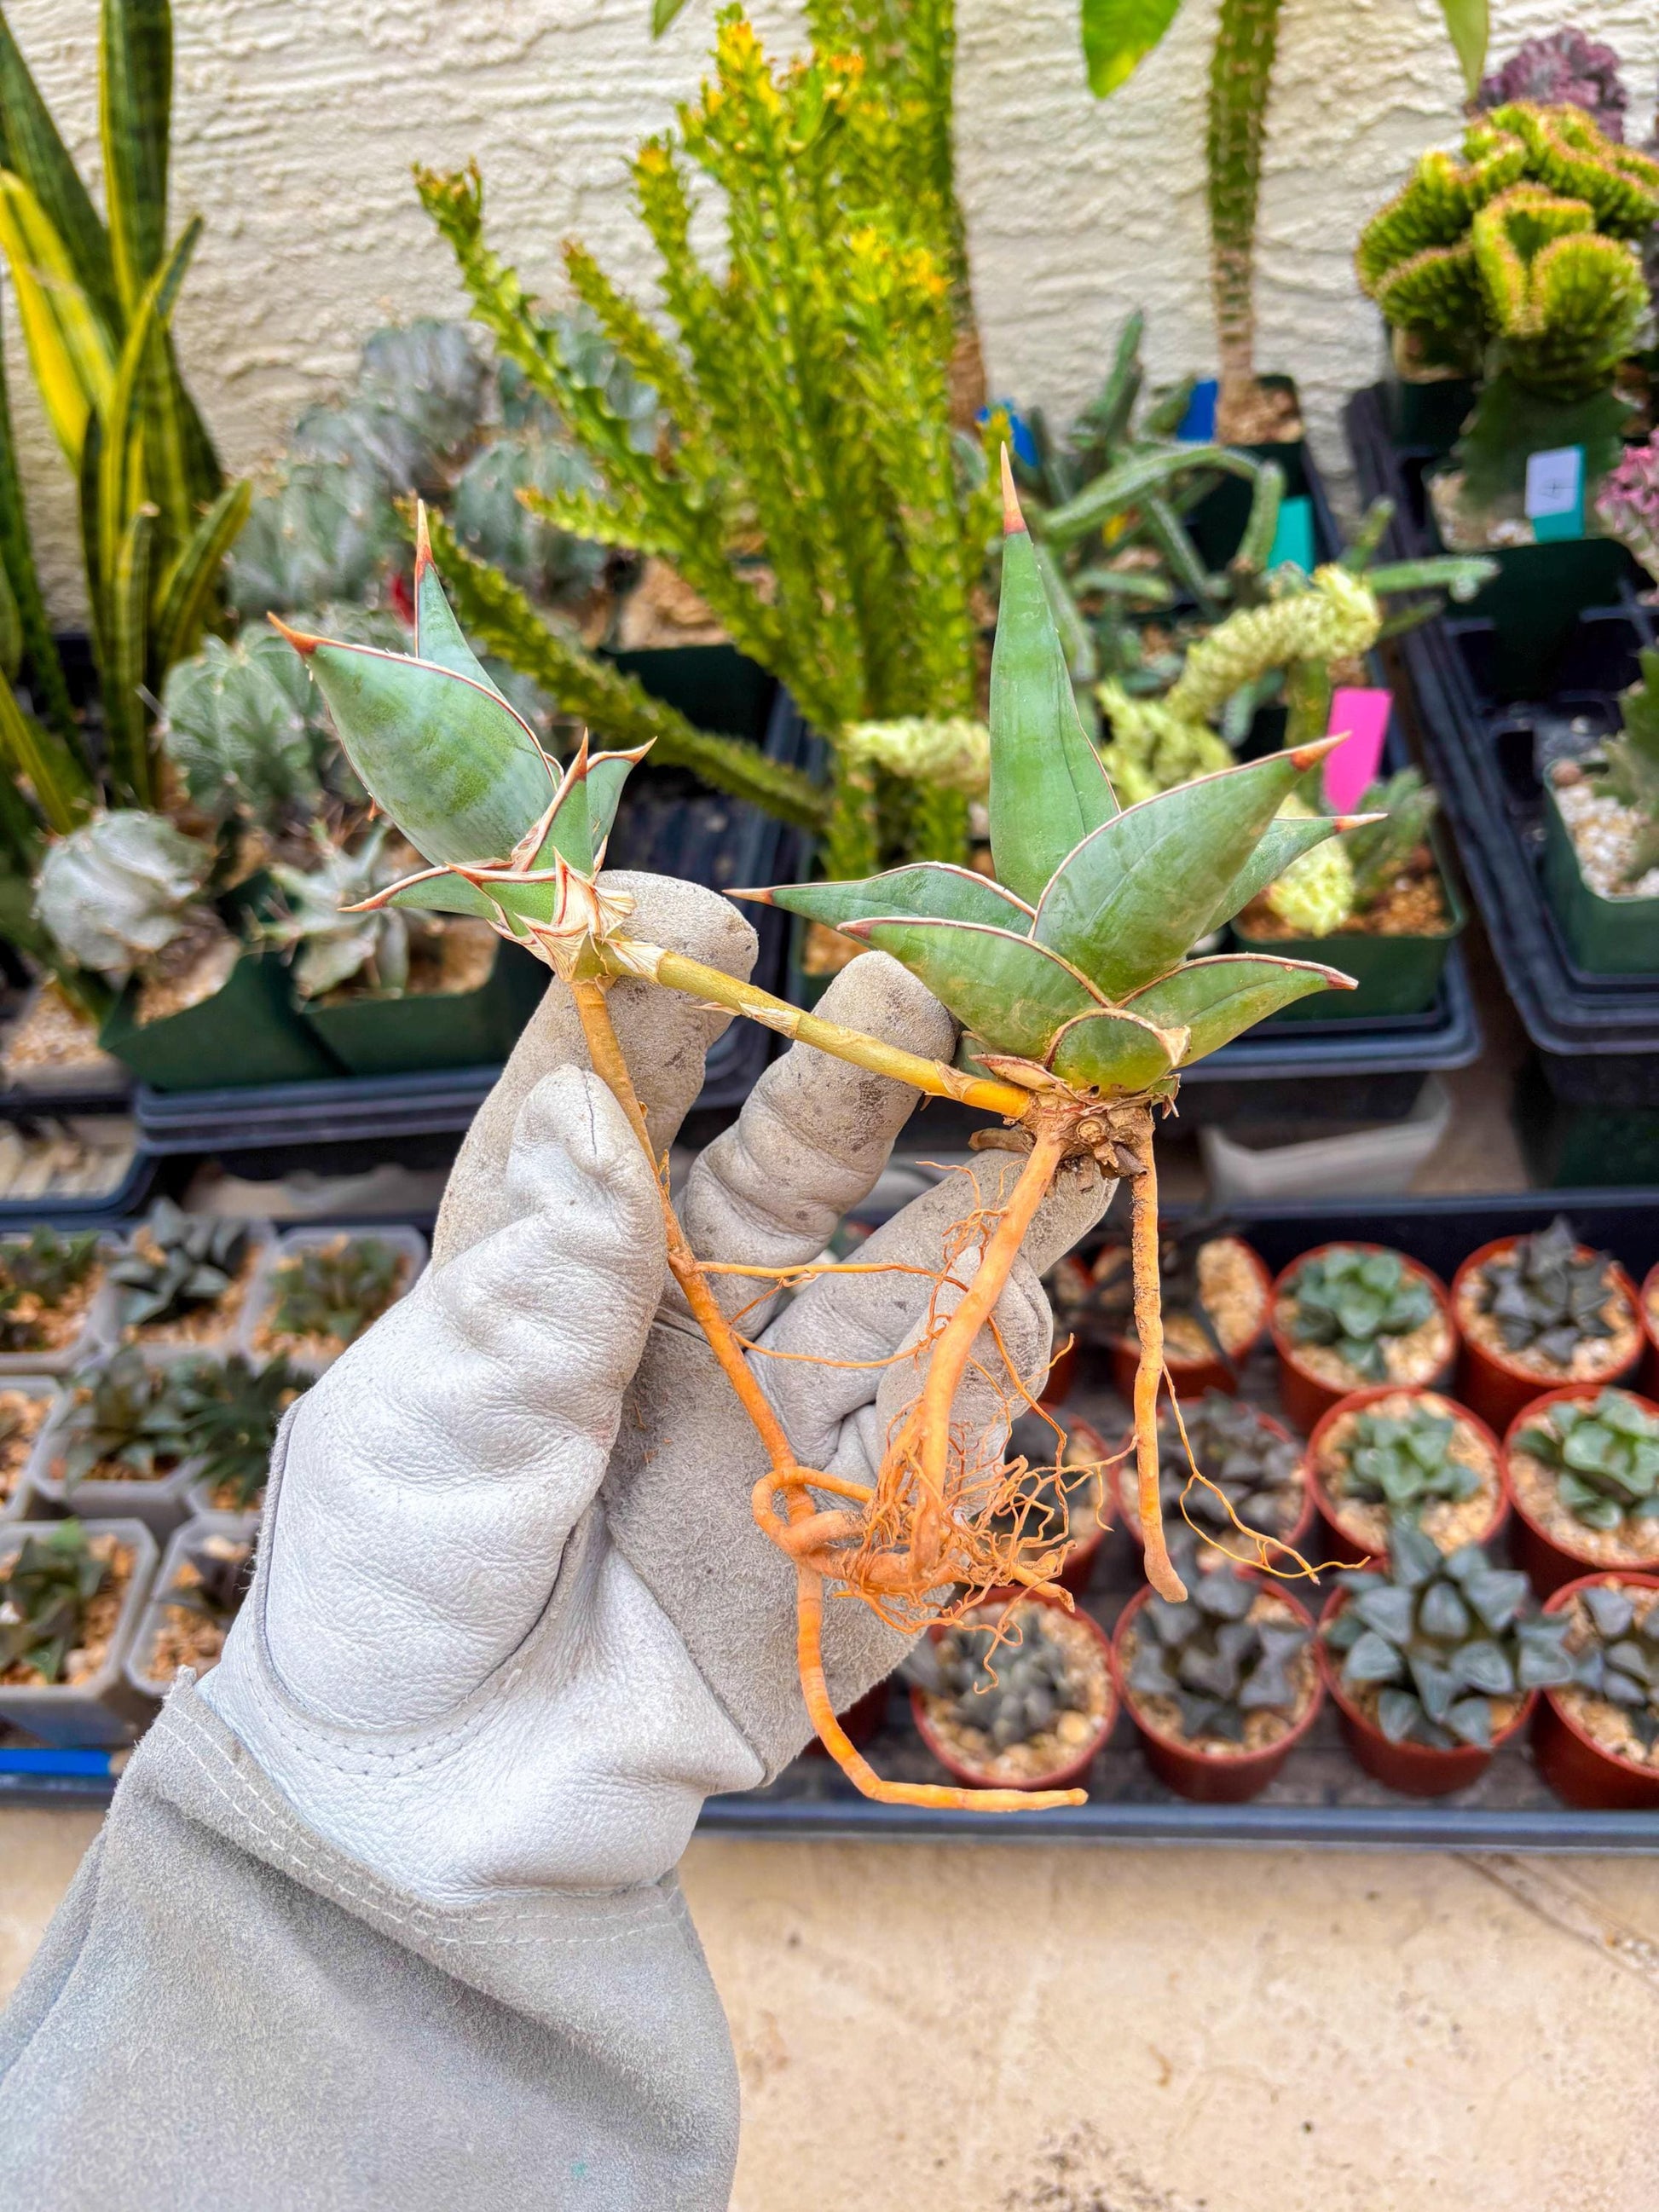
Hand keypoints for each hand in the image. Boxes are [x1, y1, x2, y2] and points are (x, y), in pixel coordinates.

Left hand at [202, 874, 1110, 1901]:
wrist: (450, 1801)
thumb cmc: (395, 1585)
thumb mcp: (431, 1428)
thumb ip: (533, 1293)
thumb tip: (600, 1112)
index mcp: (562, 1242)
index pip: (618, 1084)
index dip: (660, 988)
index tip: (691, 907)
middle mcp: (696, 1296)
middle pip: (802, 1153)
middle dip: (868, 1066)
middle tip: (928, 986)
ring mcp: (788, 1397)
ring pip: (918, 1270)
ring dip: (997, 1194)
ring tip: (1080, 1111)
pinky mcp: (863, 1513)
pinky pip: (946, 1439)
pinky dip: (982, 1394)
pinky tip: (996, 1351)